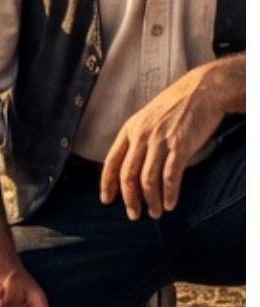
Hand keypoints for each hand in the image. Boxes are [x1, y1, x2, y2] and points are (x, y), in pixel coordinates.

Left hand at [101, 61, 240, 219]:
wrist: (200, 91)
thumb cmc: (174, 107)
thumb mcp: (147, 119)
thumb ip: (138, 139)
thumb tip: (131, 165)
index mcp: (129, 130)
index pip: (111, 161)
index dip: (107, 183)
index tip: (106, 200)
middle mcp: (141, 136)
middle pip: (128, 175)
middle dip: (129, 199)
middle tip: (134, 215)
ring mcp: (160, 141)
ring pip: (148, 179)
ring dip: (151, 200)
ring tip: (156, 213)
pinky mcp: (180, 145)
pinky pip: (171, 175)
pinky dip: (170, 193)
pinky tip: (170, 204)